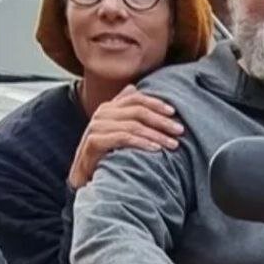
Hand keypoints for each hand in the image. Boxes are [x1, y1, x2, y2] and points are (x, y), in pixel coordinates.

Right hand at [68, 86, 183, 188]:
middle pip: (137, 111)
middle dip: (161, 121)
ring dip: (156, 134)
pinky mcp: (94, 141)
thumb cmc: (106, 155)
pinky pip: (123, 138)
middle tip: (180, 130)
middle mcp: (102, 114)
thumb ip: (126, 112)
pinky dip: (141, 143)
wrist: (84, 177)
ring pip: (133, 125)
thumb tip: (134, 87)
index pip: (136, 98)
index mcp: (110, 108)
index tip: (174, 112)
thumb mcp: (118, 131)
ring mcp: (97, 127)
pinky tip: (156, 149)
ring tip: (173, 144)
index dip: (156, 103)